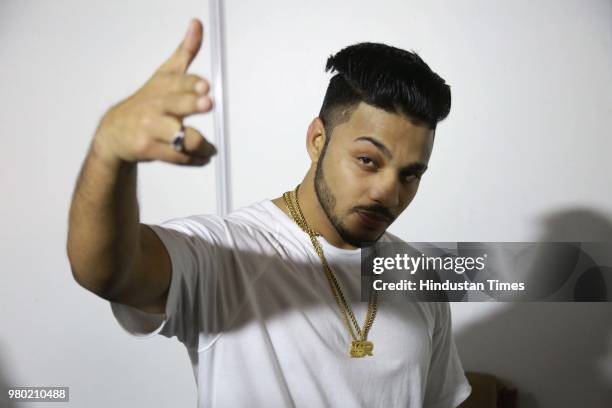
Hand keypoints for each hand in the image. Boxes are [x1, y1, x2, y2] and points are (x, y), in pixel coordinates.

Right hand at [92, 18, 215, 165]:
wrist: (114, 133)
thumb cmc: (147, 102)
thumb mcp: (164, 76)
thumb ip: (185, 52)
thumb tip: (197, 24)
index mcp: (162, 87)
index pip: (177, 82)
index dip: (191, 83)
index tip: (204, 85)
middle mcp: (155, 106)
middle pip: (176, 105)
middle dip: (191, 103)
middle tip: (207, 102)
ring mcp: (151, 129)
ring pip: (181, 138)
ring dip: (202, 145)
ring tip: (210, 149)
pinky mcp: (149, 149)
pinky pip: (178, 157)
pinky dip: (194, 160)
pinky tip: (202, 158)